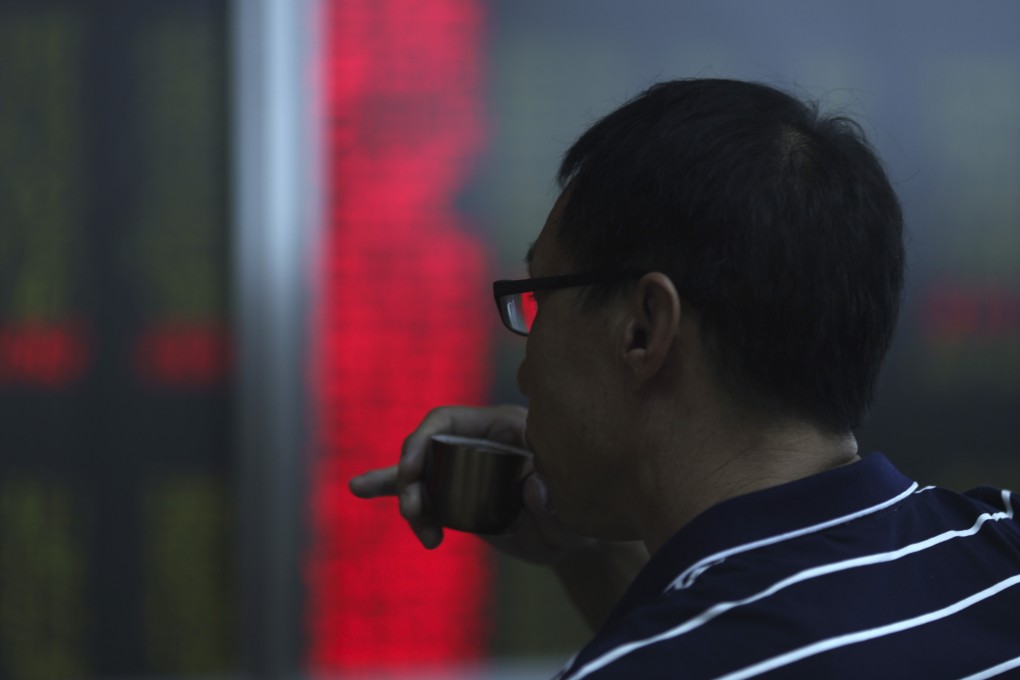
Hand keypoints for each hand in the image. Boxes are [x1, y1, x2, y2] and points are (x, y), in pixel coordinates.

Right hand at [348, 404, 595, 564]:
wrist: (573, 538)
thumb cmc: (578, 506)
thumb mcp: (573, 499)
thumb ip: (556, 495)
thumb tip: (533, 492)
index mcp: (502, 427)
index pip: (447, 420)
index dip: (422, 439)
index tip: (410, 469)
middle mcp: (478, 443)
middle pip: (426, 448)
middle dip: (410, 478)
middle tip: (415, 511)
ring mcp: (464, 470)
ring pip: (419, 474)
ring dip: (407, 497)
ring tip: (418, 525)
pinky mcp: (457, 496)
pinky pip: (421, 490)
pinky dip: (390, 489)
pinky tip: (360, 488)